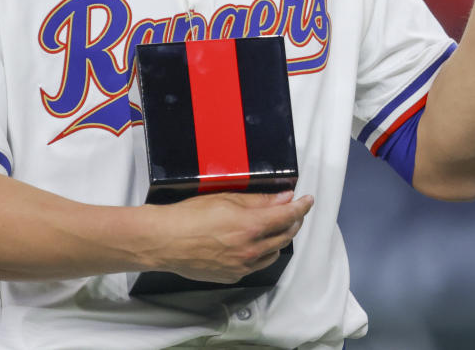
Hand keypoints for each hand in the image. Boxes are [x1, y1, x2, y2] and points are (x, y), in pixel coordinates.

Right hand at [146, 190, 313, 283]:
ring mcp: (242, 266)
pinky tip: (256, 244)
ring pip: (273, 252)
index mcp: (251, 226)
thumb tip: (283, 198)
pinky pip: (256, 264)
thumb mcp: (227, 199)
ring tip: (276, 226)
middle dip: (294, 221)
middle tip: (294, 211)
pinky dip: (262, 252)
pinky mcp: (232, 276)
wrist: (166, 241)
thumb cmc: (190, 216)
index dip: (302, 207)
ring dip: (280, 238)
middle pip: (285, 235)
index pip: (288, 216)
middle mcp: (251, 249)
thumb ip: (259, 200)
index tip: (307, 200)